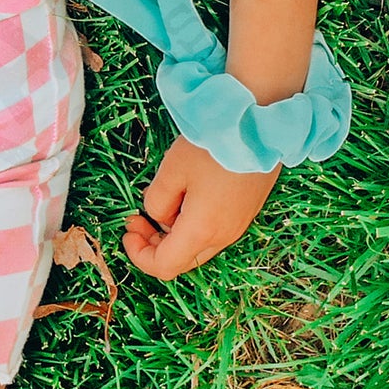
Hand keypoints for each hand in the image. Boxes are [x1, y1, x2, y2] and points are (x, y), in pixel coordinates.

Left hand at [122, 136, 279, 280]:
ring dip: (175, 233)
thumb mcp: (172, 170)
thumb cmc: (213, 145)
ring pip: (200, 245)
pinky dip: (195, 224)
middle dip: (155, 244)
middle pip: (184, 260)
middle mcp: (224, 235)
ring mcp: (240, 223)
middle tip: (139, 218)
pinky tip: (190, 194)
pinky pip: (216, 230)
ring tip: (164, 200)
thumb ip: (156, 200)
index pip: (165, 266)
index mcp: (202, 230)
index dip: (139, 255)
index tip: (128, 230)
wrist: (260, 122)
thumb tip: (158, 215)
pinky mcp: (249, 209)